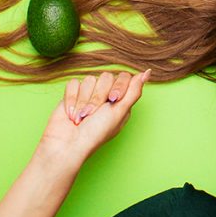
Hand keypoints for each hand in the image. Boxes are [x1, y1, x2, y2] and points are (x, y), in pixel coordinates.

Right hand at [36, 70, 150, 163]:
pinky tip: (72, 113)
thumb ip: (134, 91)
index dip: (118, 86)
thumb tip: (147, 73)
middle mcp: (105, 95)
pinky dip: (72, 99)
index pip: (124, 77)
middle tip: (94, 114)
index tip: (113, 99)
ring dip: (84, 101)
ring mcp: (88, 93)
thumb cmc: (96, 132)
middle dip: (98, 97)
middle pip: (106, 77)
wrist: (68, 143)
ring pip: (89, 80)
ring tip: (81, 117)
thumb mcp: (120, 112)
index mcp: (120, 100)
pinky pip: (74, 84)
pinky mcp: (72, 94)